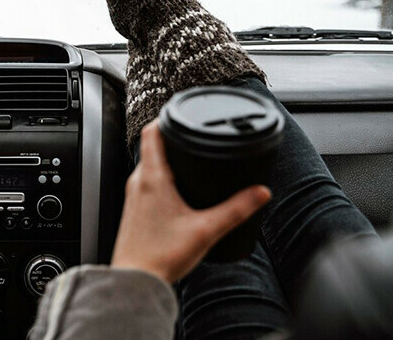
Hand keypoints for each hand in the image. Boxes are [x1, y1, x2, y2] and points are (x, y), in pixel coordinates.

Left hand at [111, 121, 271, 283]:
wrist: (135, 279)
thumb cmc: (161, 256)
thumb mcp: (207, 229)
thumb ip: (236, 209)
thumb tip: (260, 192)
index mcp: (152, 177)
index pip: (151, 132)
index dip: (165, 117)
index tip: (179, 112)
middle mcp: (137, 181)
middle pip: (151, 147)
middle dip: (171, 139)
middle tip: (191, 136)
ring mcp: (132, 195)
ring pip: (148, 165)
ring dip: (165, 158)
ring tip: (187, 159)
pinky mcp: (133, 209)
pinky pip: (146, 182)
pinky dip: (160, 176)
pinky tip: (176, 189)